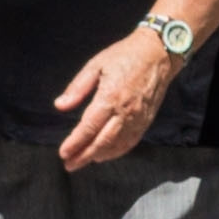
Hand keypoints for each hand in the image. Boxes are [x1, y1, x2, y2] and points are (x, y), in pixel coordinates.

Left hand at [53, 27, 174, 168]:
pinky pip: (131, 141)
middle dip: (84, 156)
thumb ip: (77, 88)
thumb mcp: (96, 65)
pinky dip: (117, 151)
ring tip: (83, 161)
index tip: (63, 153)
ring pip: (117, 145)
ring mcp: (138, 117)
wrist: (159, 53)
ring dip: (99, 156)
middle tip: (69, 164)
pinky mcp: (146, 119)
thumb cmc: (124, 56)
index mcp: (110, 97)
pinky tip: (105, 154)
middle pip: (102, 142)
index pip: (89, 127)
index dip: (75, 143)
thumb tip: (60, 106)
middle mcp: (125, 111)